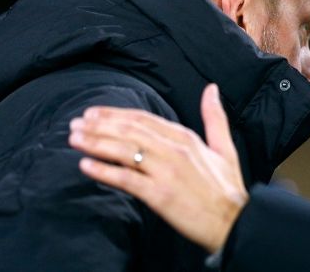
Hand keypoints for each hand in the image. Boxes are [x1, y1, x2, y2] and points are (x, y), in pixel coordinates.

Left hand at [68, 84, 247, 252]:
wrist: (235, 221)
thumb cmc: (227, 188)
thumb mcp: (225, 147)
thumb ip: (214, 117)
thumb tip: (211, 89)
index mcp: (186, 138)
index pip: (144, 119)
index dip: (116, 114)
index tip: (94, 113)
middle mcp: (174, 150)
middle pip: (129, 131)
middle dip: (99, 126)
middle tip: (76, 123)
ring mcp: (166, 171)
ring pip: (124, 151)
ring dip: (96, 143)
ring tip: (74, 139)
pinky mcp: (159, 194)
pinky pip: (126, 179)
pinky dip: (104, 171)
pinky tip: (85, 165)